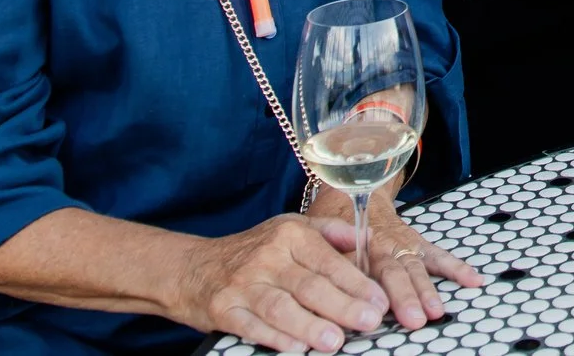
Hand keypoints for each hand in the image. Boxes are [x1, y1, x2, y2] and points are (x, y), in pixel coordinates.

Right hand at [173, 213, 389, 352]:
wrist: (193, 268)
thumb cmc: (254, 250)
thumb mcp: (290, 228)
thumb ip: (330, 231)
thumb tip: (366, 238)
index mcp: (290, 235)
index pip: (328, 261)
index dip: (357, 283)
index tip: (380, 301)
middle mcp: (267, 257)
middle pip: (309, 285)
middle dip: (343, 305)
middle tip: (369, 321)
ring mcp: (243, 284)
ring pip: (281, 307)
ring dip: (310, 326)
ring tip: (336, 341)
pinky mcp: (223, 308)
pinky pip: (251, 326)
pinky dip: (273, 338)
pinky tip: (294, 348)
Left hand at [329, 202, 483, 330]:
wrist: (353, 195)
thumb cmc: (334, 226)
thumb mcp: (322, 238)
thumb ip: (331, 262)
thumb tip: (330, 290)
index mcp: (355, 247)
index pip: (363, 272)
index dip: (371, 290)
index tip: (378, 311)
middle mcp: (381, 246)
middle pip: (393, 272)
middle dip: (405, 296)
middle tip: (414, 318)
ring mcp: (401, 244)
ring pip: (415, 266)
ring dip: (426, 289)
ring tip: (436, 309)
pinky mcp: (416, 243)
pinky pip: (437, 255)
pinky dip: (456, 267)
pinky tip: (473, 279)